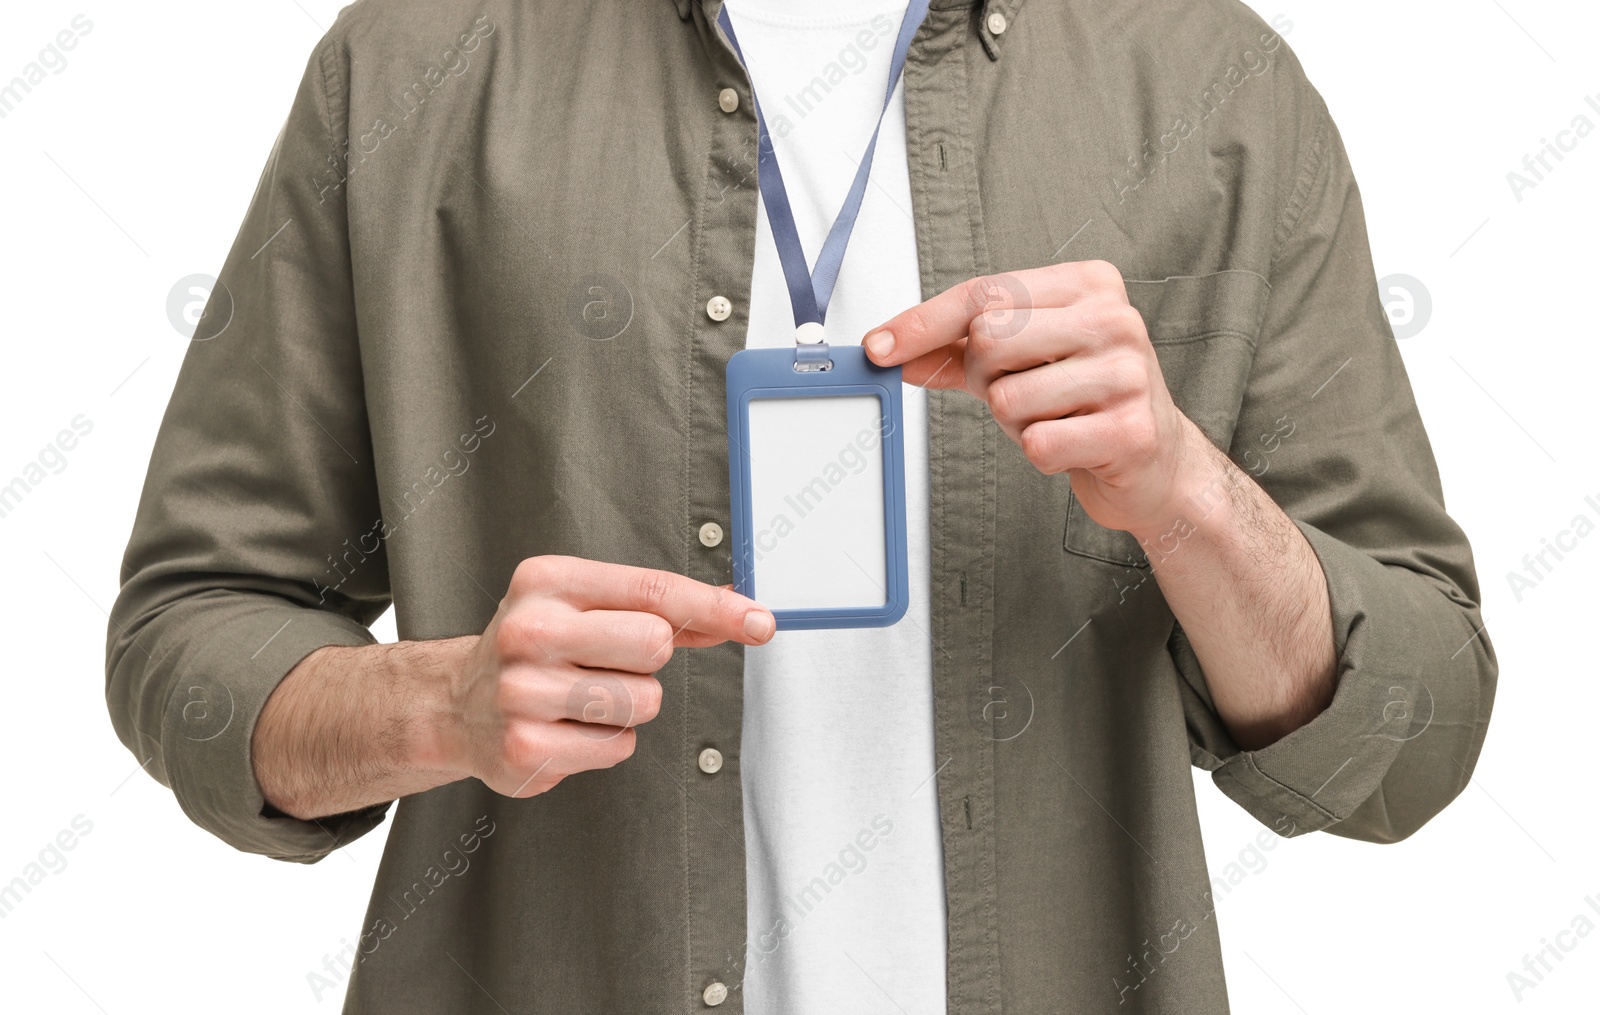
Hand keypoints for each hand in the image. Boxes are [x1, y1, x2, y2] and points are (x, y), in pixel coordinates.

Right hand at [436, 556, 774, 797]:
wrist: (456, 705)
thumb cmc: (536, 648)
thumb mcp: (585, 605)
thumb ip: (662, 608)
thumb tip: (738, 611)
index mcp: (547, 581)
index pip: (654, 590)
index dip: (716, 608)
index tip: (760, 621)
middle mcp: (529, 630)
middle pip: (655, 644)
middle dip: (648, 661)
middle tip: (608, 663)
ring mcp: (523, 692)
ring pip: (643, 701)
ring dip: (629, 706)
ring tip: (582, 697)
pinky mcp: (526, 748)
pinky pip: (619, 746)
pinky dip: (607, 742)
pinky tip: (569, 728)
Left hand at [862, 260, 1208, 537]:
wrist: (1155, 462)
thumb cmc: (1086, 401)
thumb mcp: (1023, 361)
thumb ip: (957, 350)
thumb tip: (891, 348)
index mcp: (1089, 285)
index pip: (985, 294)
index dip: (923, 323)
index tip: (879, 347)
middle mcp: (1114, 319)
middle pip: (991, 340)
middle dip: (986, 379)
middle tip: (1022, 392)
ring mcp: (1128, 374)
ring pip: (1009, 398)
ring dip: (1016, 422)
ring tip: (1055, 418)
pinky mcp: (1130, 430)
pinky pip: (1038, 443)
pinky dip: (1041, 453)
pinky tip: (1073, 445)